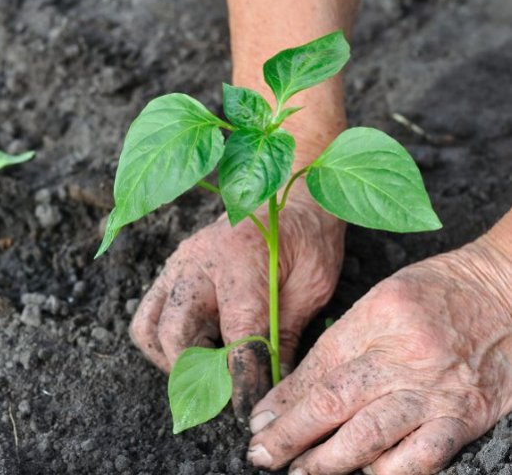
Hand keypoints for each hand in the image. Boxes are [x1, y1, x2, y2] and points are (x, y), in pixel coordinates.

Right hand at [129, 185, 344, 417]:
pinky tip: (197, 349)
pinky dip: (164, 342)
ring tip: (206, 372)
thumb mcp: (313, 287)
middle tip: (224, 394)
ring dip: (172, 360)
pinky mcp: (170, 270)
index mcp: (242, 263)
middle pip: (176, 335)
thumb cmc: (307, 238)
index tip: (247, 412)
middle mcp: (199, 263)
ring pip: (149, 328)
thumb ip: (287, 335)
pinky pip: (148, 314)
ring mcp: (178, 265)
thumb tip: (273, 386)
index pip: (237, 336)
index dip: (241, 380)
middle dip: (198, 374)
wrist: (288, 193)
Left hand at [247, 240, 511, 474]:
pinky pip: (422, 457)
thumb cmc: (439, 292)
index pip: (316, 369)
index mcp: (375, 320)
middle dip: (290, 436)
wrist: (508, 290)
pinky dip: (390, 471)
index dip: (282, 402)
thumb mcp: (381, 301)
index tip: (259, 423)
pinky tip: (369, 473)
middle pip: (332, 403)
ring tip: (302, 472)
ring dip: (329, 462)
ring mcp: (435, 390)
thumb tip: (295, 391)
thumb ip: (341, 344)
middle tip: (263, 455)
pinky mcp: (466, 417)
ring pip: (369, 437)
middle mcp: (402, 356)